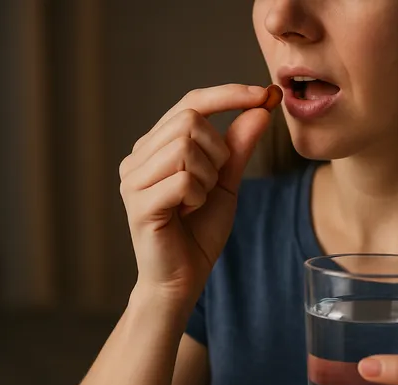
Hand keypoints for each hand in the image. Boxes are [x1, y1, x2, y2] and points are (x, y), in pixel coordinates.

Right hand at [119, 84, 281, 304]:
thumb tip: (261, 108)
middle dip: (218, 151)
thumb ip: (239, 147)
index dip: (228, 94)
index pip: (191, 102)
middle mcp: (137, 157)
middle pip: (190, 120)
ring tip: (197, 201)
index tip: (265, 93)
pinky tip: (188, 212)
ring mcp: (132, 180)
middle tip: (212, 184)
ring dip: (208, 176)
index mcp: (155, 147)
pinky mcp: (138, 203)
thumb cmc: (199, 231)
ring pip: (186, 147)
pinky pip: (184, 179)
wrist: (182, 279)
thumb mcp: (225, 183)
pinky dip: (198, 196)